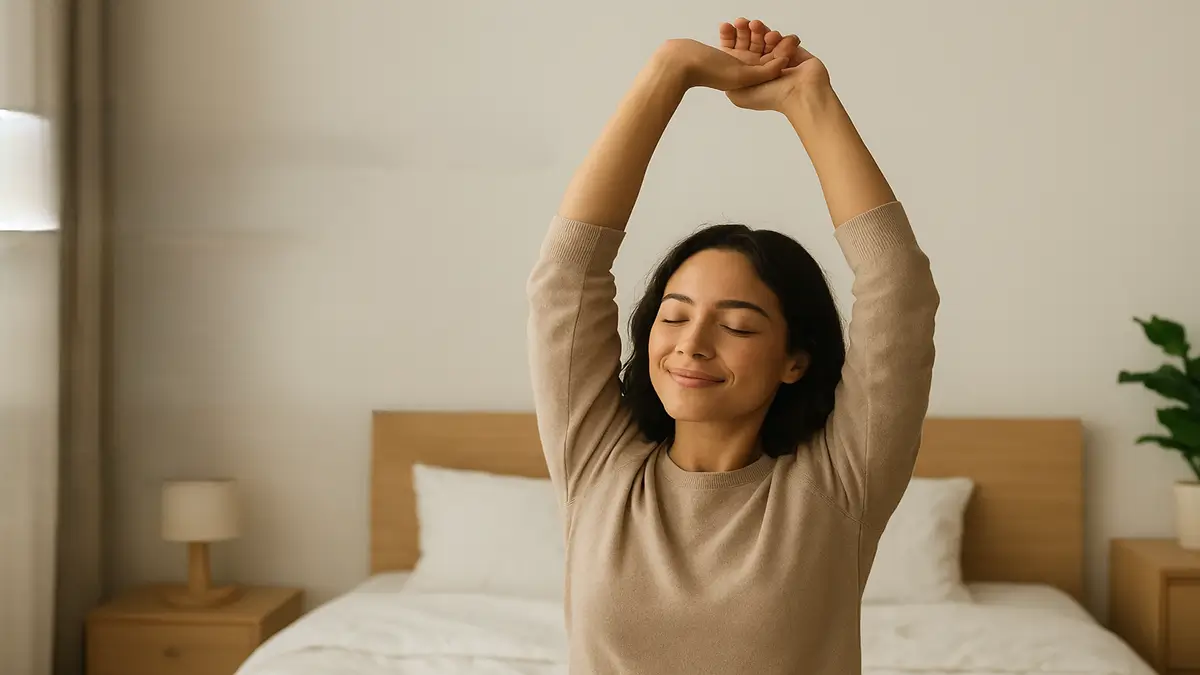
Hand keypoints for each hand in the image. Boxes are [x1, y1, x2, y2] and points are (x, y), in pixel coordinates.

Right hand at [656, 38, 787, 92]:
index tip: (792, 38)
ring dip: (746, 31)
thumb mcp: (744, 75)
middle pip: (761, 51)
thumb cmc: (709, 72)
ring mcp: (732, 62)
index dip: (783, 50)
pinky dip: (731, 32)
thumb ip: (766, 71)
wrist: (680, 64)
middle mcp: (743, 72)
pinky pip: (731, 39)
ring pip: (746, 42)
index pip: (772, 64)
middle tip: (761, 26)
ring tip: (741, 22)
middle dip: (764, 37)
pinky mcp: (720, 53)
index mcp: (750, 81)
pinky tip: (728, 26)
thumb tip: (784, 63)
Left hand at [719, 22, 830, 112]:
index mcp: (749, 75)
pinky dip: (784, 39)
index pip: (737, 51)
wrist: (800, 95)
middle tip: (742, 23)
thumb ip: (728, 83)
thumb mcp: (738, 96)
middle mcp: (763, 68)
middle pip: (752, 42)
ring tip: (759, 29)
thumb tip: (723, 73)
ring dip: (762, 31)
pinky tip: (777, 41)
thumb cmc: (772, 97)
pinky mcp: (797, 55)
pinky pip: (789, 40)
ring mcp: (780, 61)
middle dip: (746, 30)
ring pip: (769, 38)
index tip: (726, 27)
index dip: (730, 37)